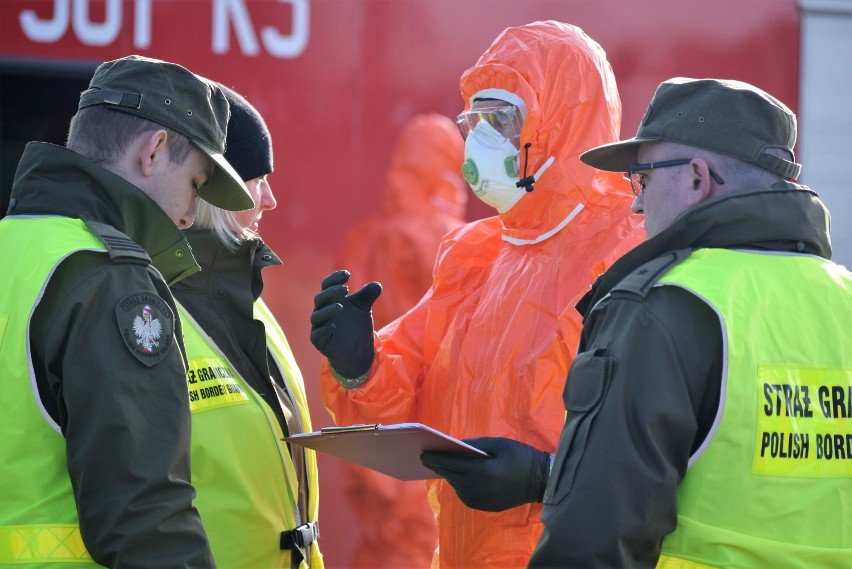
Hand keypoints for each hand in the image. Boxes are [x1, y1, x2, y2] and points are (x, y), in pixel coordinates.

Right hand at [310, 270, 380, 378]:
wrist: (356, 351)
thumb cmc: (355, 325)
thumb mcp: (364, 308)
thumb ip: (368, 295)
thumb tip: (377, 285)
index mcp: (330, 300)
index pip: (327, 285)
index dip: (334, 278)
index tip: (347, 274)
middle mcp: (322, 311)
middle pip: (320, 299)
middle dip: (331, 292)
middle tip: (345, 288)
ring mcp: (319, 327)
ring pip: (317, 316)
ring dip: (328, 310)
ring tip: (341, 306)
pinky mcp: (320, 342)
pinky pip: (317, 335)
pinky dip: (324, 329)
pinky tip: (334, 325)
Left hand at [420, 436, 549, 511]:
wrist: (541, 480)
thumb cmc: (520, 456)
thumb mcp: (497, 444)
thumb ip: (474, 444)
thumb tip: (455, 445)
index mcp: (481, 471)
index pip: (452, 464)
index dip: (436, 459)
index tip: (423, 454)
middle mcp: (478, 488)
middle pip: (452, 476)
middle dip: (439, 466)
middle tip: (426, 458)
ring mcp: (482, 500)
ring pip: (458, 487)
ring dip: (450, 476)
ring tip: (442, 466)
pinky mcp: (487, 507)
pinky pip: (466, 496)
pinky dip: (460, 486)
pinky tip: (458, 478)